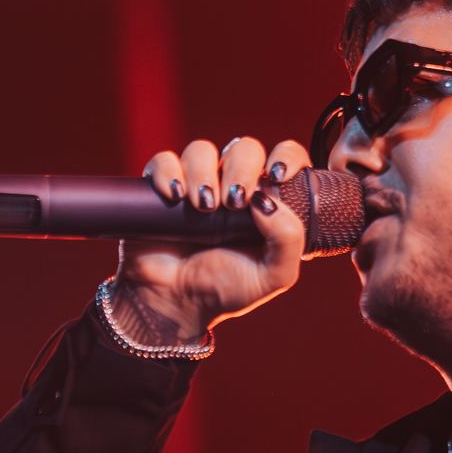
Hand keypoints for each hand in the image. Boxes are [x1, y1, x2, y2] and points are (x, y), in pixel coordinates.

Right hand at [113, 136, 312, 342]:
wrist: (176, 304)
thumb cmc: (227, 290)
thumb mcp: (274, 275)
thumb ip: (288, 240)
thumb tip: (268, 200)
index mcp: (265, 200)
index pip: (285, 157)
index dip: (286, 156)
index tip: (276, 176)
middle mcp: (232, 185)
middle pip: (244, 148)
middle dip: (241, 169)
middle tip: (233, 202)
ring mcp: (197, 183)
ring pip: (202, 150)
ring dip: (204, 172)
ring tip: (202, 207)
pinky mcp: (163, 187)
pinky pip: (164, 161)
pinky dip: (169, 172)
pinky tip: (174, 197)